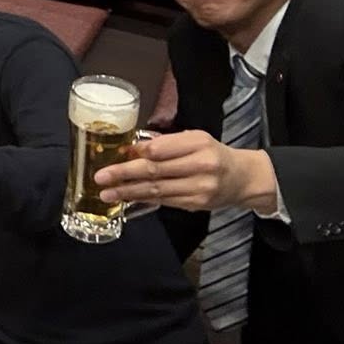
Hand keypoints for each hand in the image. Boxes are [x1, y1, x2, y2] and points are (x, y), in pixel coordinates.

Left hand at [93, 129, 278, 214]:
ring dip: (128, 192)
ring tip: (107, 193)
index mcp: (199, 143)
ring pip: (156, 190)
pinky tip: (126, 199)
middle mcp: (201, 166)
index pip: (161, 149)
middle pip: (155, 170)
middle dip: (124, 174)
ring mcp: (199, 188)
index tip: (115, 154)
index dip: (136, 153)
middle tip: (101, 177)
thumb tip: (132, 149)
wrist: (242, 178)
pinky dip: (143, 200)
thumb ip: (167, 144)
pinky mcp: (196, 204)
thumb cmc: (212, 154)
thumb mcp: (195, 139)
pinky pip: (164, 201)